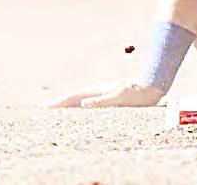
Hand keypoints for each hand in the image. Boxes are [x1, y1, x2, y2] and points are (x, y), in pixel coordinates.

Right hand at [48, 81, 164, 107]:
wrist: (152, 85)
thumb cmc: (136, 92)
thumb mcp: (118, 97)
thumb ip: (101, 101)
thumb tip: (84, 104)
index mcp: (97, 91)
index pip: (74, 98)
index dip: (59, 103)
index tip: (45, 108)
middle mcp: (98, 91)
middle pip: (74, 98)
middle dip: (60, 104)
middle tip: (44, 109)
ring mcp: (103, 93)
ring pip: (81, 100)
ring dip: (69, 105)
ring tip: (56, 111)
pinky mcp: (109, 97)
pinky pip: (89, 103)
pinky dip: (80, 106)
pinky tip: (79, 111)